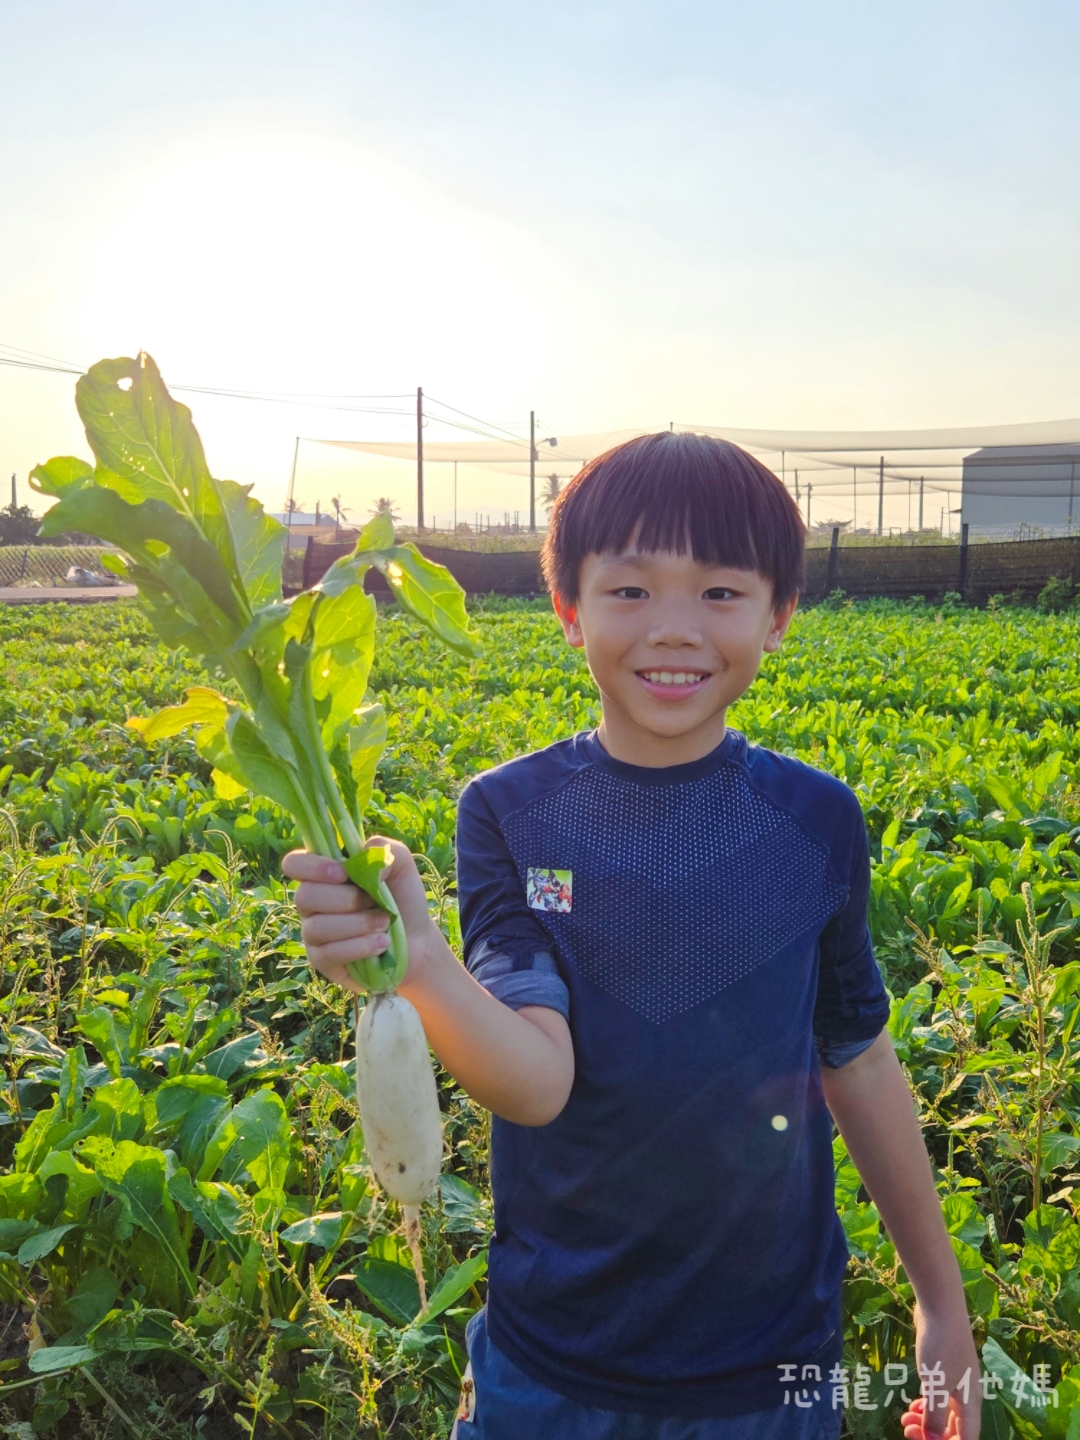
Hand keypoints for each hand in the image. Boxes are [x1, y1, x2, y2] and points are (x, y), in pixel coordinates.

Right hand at [282, 839, 440, 992]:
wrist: (419, 940)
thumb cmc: (403, 898)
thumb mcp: (401, 864)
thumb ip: (382, 848)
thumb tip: (359, 856)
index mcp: (324, 874)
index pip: (294, 863)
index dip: (312, 867)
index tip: (343, 873)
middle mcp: (312, 902)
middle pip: (304, 896)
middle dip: (346, 900)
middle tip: (374, 902)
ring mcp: (314, 932)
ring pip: (318, 927)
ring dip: (358, 924)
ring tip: (384, 923)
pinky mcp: (322, 960)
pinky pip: (329, 953)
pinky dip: (360, 947)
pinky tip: (382, 943)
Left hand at [899, 1302, 980, 1439]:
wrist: (940, 1307)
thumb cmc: (941, 1347)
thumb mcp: (936, 1384)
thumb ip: (934, 1415)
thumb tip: (931, 1438)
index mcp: (970, 1403)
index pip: (966, 1438)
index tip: (923, 1439)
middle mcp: (966, 1395)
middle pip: (953, 1428)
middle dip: (931, 1434)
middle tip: (907, 1429)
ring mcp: (956, 1380)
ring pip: (943, 1412)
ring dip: (926, 1420)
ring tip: (905, 1418)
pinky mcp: (944, 1368)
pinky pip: (938, 1396)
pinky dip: (926, 1404)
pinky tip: (913, 1404)